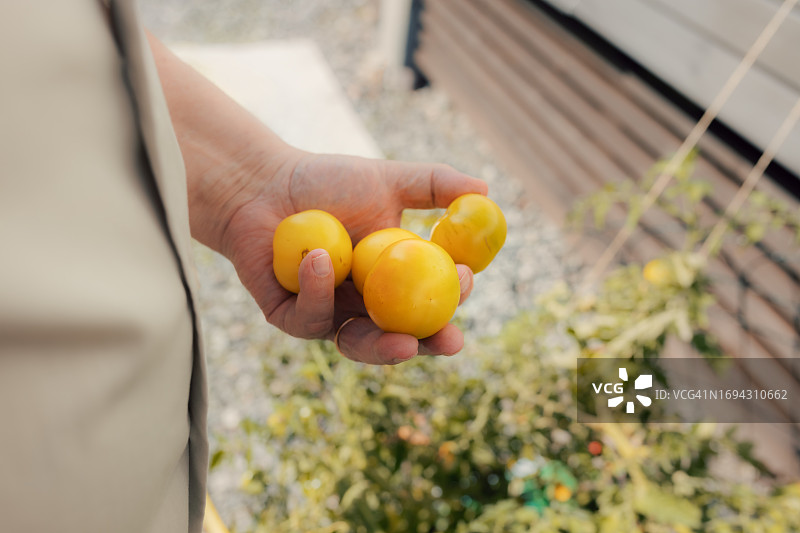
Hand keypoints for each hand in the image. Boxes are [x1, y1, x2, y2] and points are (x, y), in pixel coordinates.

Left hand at [217, 150, 487, 364]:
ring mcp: (326, 315)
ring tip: (403, 339)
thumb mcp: (387, 179)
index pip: (429, 301)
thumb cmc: (326, 181)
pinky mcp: (288, 317)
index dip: (451, 300)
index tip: (467, 281)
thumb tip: (486, 192)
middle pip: (399, 338)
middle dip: (426, 346)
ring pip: (356, 345)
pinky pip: (309, 319)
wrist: (263, 182)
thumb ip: (435, 184)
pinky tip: (321, 260)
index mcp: (392, 282)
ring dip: (381, 346)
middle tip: (446, 341)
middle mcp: (363, 306)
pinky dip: (318, 291)